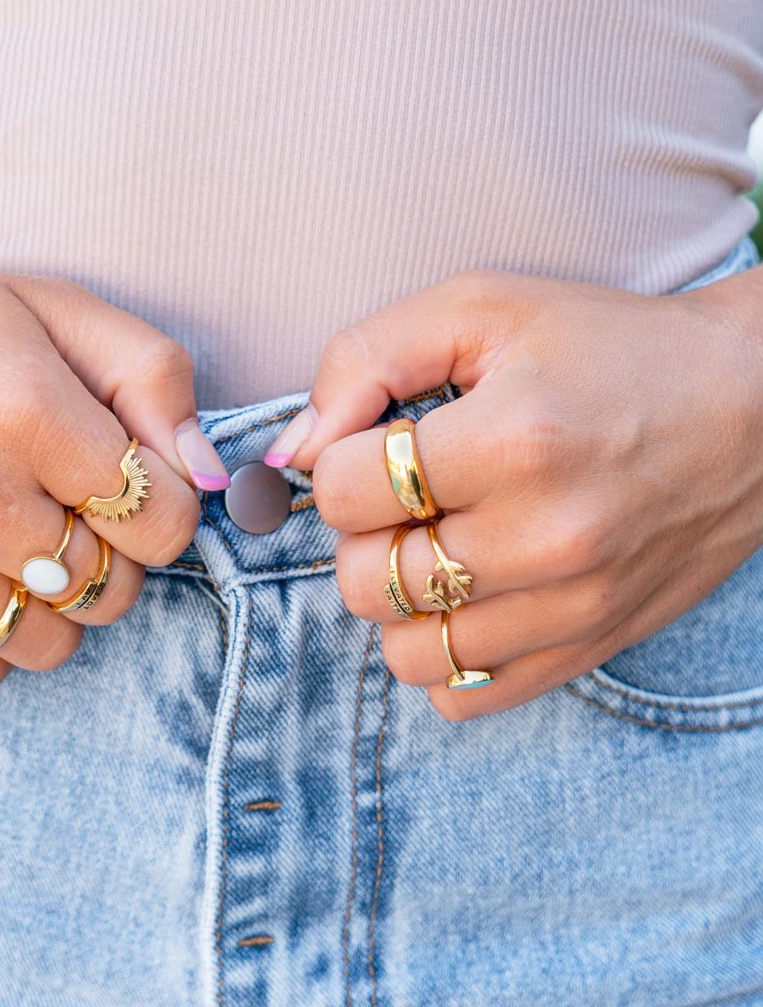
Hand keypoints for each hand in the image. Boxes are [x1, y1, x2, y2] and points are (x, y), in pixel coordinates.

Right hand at [0, 218, 230, 698]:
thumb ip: (151, 377)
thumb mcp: (55, 308)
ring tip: (26, 543)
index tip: (131, 486)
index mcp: (27, 410)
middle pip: (113, 589)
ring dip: (59, 603)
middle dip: (115, 554)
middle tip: (73, 507)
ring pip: (53, 644)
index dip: (166, 508)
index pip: (163, 521)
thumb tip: (209, 473)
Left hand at [264, 265, 762, 719]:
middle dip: (364, 533)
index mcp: (514, 440)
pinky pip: (463, 699)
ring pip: (404, 652)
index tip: (383, 443)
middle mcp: (545, 538)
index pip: (341, 492)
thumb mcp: (481, 308)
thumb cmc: (608, 346)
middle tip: (410, 495)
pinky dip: (445, 652)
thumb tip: (290, 453)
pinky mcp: (590, 648)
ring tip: (441, 542)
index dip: (340, 462)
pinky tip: (471, 592)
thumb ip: (364, 360)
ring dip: (400, 598)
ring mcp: (571, 608)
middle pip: (364, 581)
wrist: (750, 407)